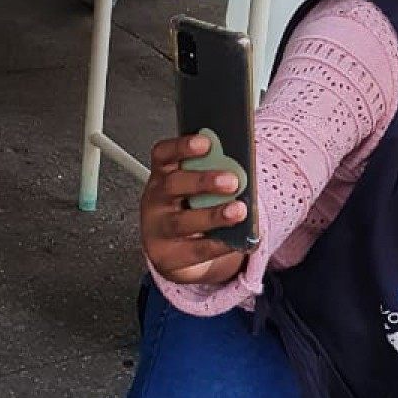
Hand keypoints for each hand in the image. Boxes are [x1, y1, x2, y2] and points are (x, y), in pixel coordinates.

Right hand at [139, 133, 249, 285]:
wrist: (173, 250)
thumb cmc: (189, 208)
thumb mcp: (194, 188)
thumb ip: (210, 174)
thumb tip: (241, 169)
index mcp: (162, 174)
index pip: (163, 154)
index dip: (182, 146)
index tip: (205, 142)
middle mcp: (156, 199)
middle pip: (173, 185)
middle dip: (203, 181)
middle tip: (232, 181)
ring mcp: (157, 229)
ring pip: (182, 221)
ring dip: (213, 216)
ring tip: (238, 211)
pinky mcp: (167, 256)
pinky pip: (194, 250)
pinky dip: (218, 245)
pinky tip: (235, 240)